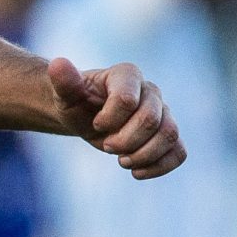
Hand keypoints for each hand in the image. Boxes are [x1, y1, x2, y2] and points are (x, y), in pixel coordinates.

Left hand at [47, 59, 185, 178]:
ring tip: (122, 160)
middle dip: (125, 140)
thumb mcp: (64, 94)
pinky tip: (136, 172)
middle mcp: (150, 91)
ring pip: (170, 135)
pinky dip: (160, 166)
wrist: (84, 116)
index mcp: (127, 75)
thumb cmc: (75, 102)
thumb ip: (64, 81)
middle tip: (107, 146)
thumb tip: (57, 63)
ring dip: (143, 155)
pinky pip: (179, 152)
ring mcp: (163, 112)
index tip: (96, 124)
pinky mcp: (167, 135)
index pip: (127, 100)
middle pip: (150, 120)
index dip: (109, 119)